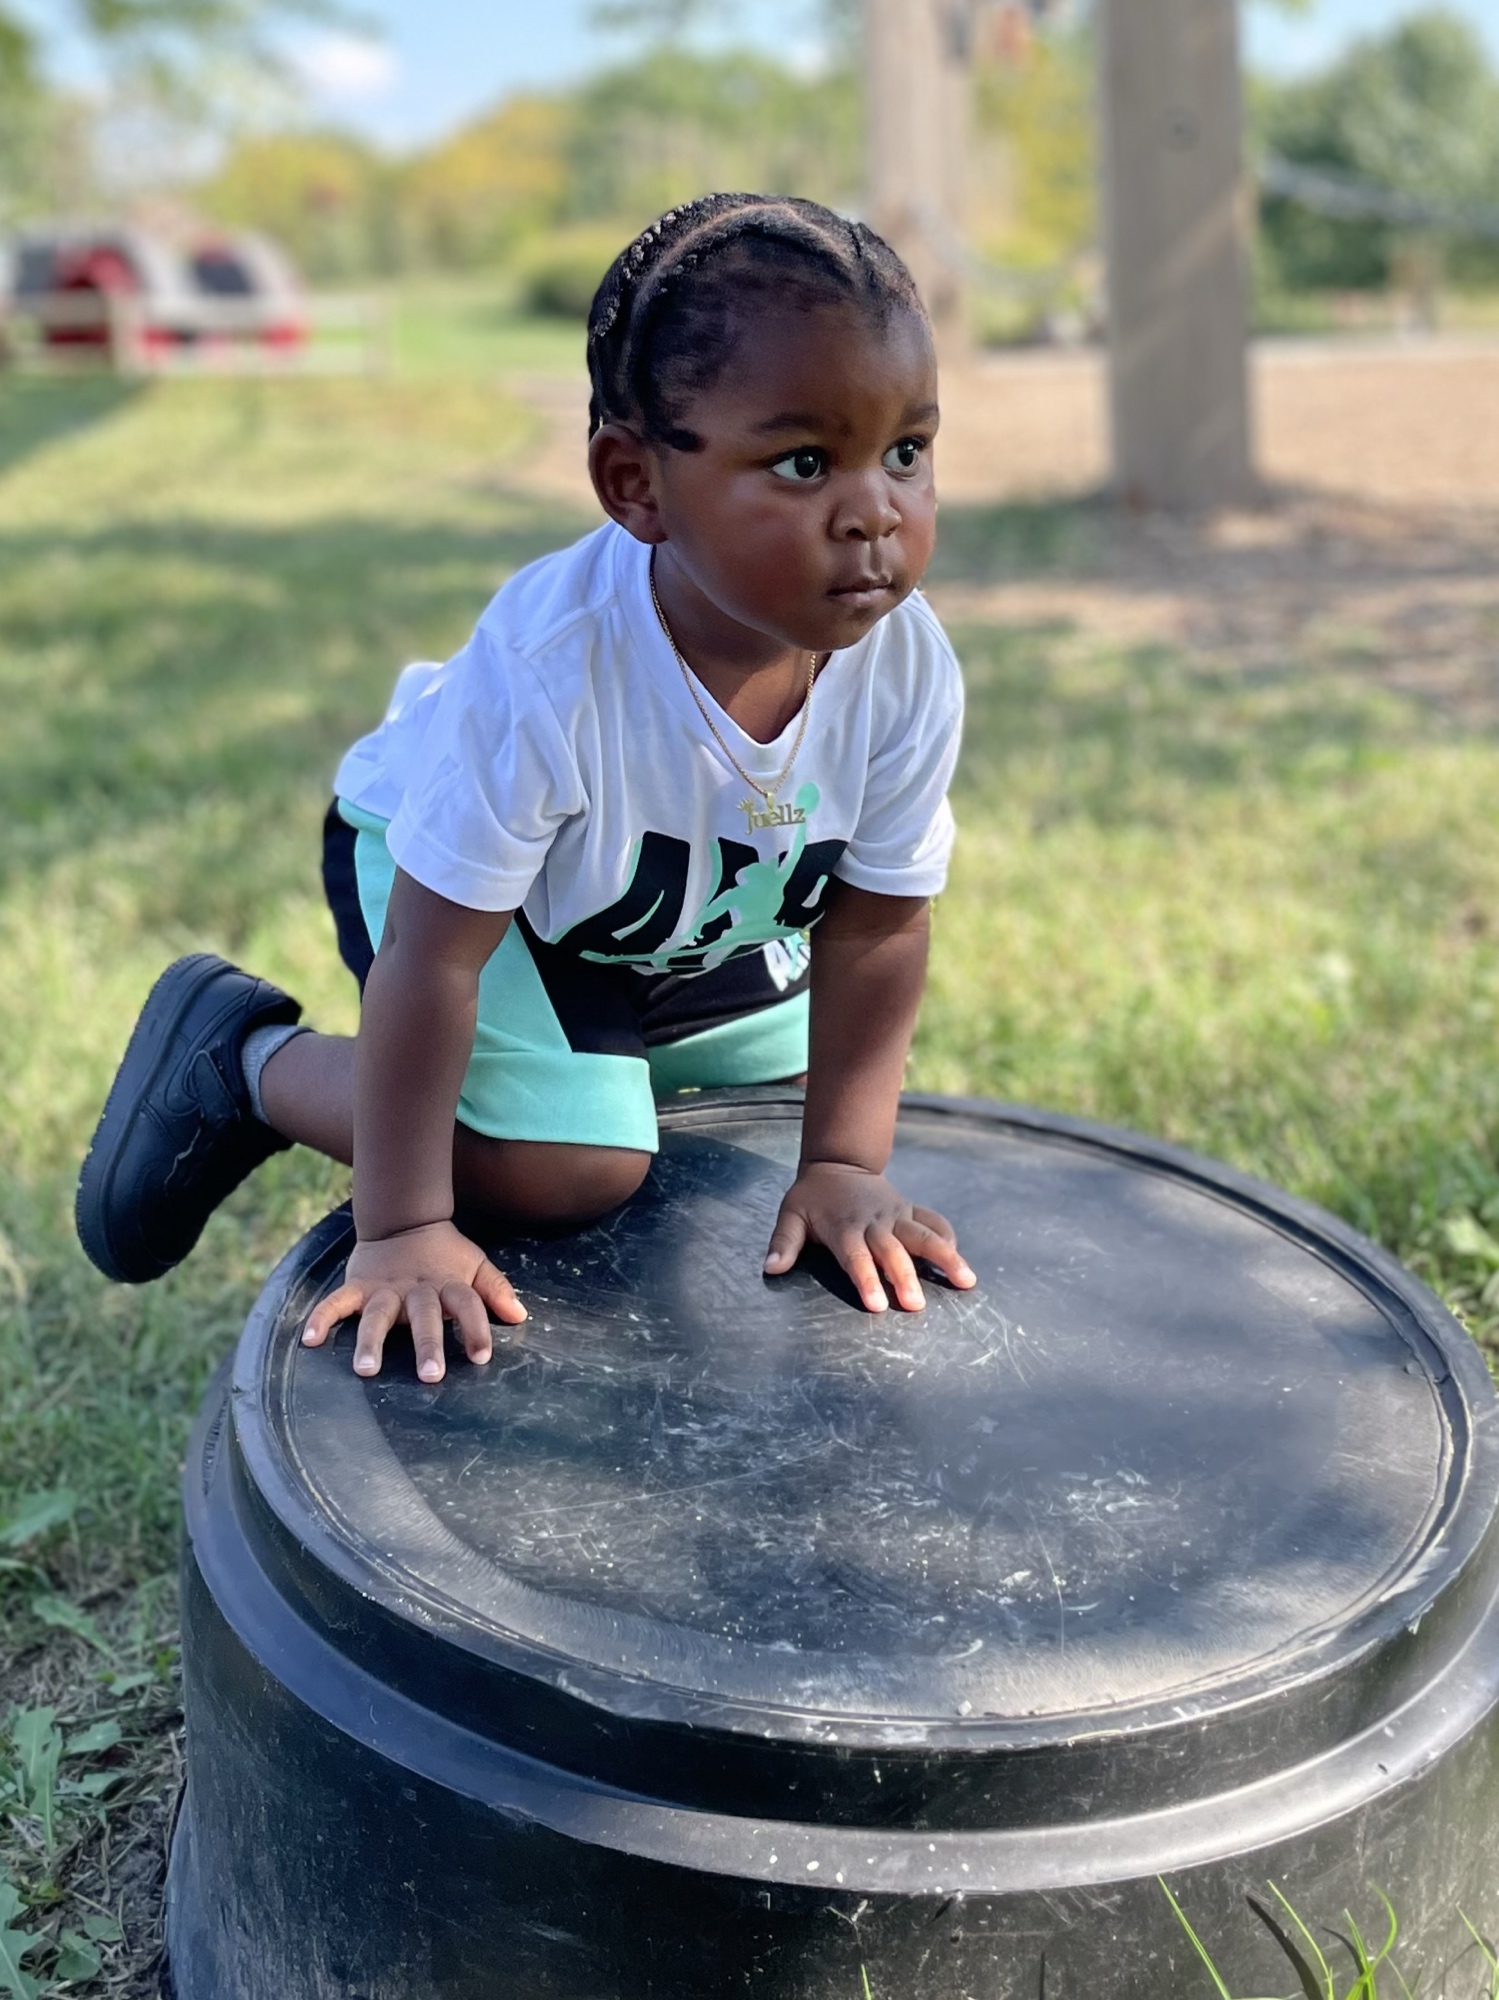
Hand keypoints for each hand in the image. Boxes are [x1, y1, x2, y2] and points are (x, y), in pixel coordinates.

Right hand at [301, 1220, 526, 1380]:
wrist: (404, 1221)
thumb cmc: (445, 1254)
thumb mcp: (475, 1265)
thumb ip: (496, 1289)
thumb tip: (520, 1316)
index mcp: (448, 1283)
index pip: (467, 1304)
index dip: (476, 1328)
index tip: (481, 1357)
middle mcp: (416, 1288)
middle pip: (424, 1315)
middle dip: (427, 1344)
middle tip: (431, 1376)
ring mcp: (384, 1288)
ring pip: (377, 1315)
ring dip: (371, 1341)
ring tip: (366, 1370)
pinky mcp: (358, 1286)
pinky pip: (336, 1302)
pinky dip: (322, 1318)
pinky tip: (310, 1340)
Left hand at [763, 1162, 975, 1312]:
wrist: (838, 1163)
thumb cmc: (812, 1197)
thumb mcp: (791, 1214)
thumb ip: (783, 1242)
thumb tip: (771, 1269)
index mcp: (844, 1227)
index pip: (855, 1258)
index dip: (866, 1280)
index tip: (877, 1305)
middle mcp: (874, 1222)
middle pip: (893, 1252)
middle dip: (905, 1278)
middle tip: (917, 1305)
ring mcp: (896, 1215)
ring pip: (924, 1235)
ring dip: (945, 1257)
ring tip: (966, 1280)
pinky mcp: (909, 1210)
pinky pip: (933, 1221)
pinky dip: (947, 1236)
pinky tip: (959, 1258)